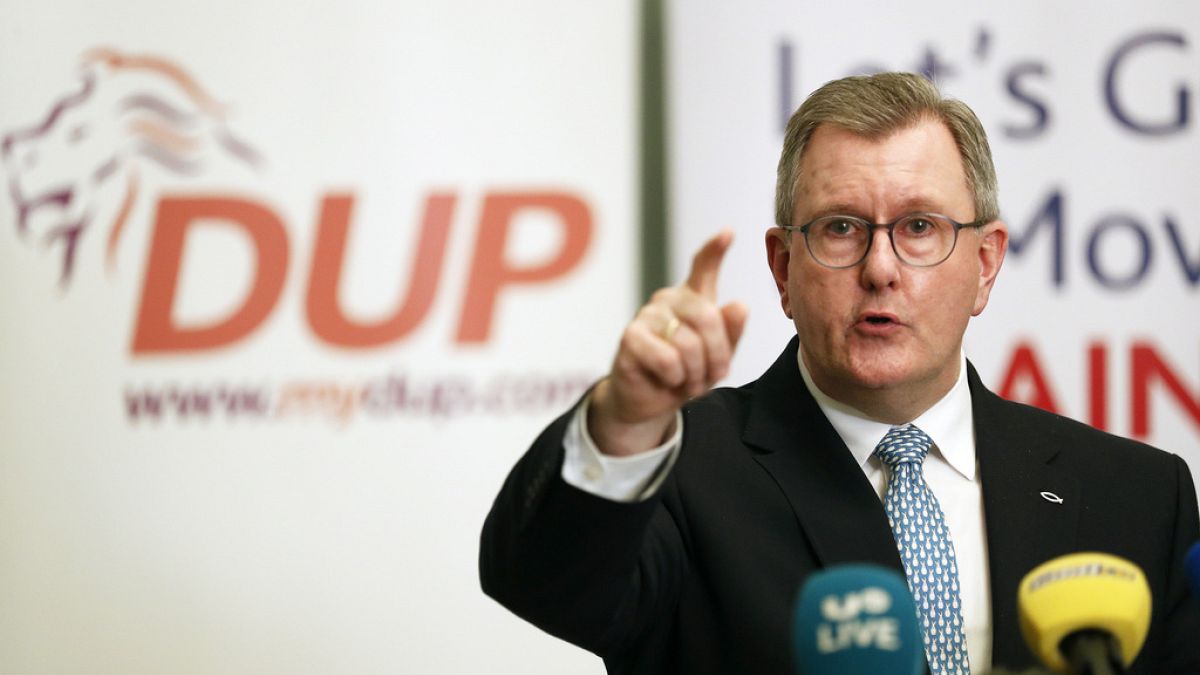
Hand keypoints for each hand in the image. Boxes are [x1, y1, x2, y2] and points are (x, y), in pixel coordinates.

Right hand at [588, 230, 748, 456]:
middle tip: (713, 375)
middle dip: (717, 355)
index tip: (728, 233)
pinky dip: (675, 378)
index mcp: (693, 299)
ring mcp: (647, 315)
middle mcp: (669, 300)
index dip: (715, 250)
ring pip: (689, 343)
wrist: (650, 401)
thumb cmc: (685, 373)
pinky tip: (667, 379)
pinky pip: (668, 359)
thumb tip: (740, 305)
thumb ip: (730, 333)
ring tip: (688, 380)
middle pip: (708, 317)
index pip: (703, 267)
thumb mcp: (716, 357)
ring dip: (696, 373)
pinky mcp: (630, 337)